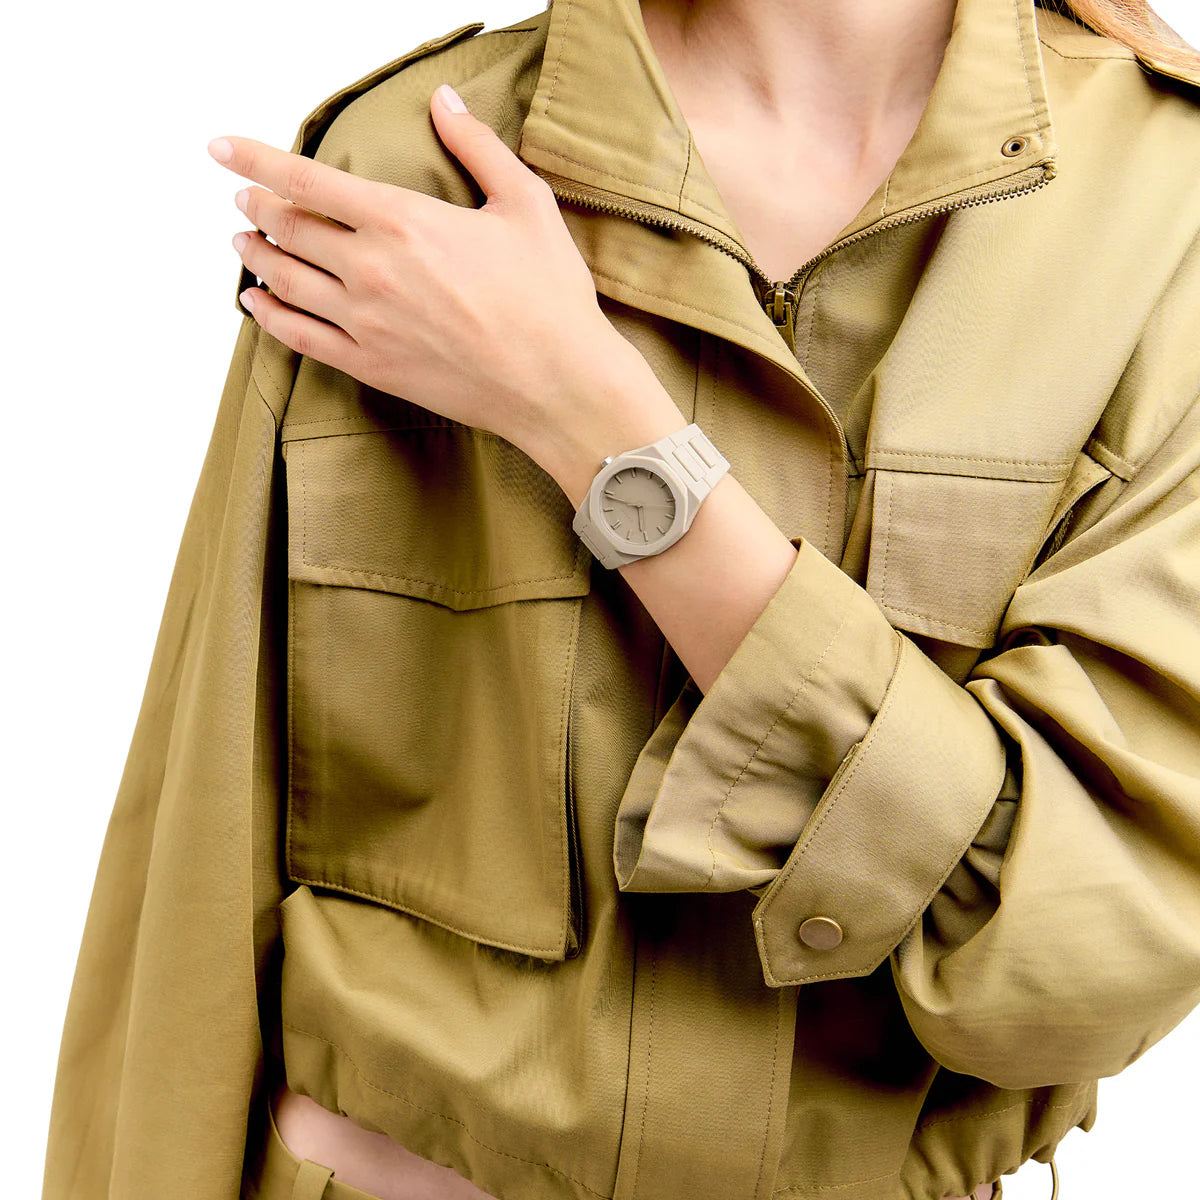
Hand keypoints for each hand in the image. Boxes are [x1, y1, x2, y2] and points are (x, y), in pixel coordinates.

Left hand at [208, 83, 615, 447]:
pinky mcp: (371, 366)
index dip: (255, 159)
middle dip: (257, 206)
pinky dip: (268, 316)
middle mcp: (371, 269)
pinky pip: (299, 337)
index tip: (222, 150)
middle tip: (243, 198)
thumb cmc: (549, 298)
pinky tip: (254, 302)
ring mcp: (365, 322)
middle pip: (288, 228)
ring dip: (254, 256)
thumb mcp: (526, 204)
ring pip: (284, 281)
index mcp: (403, 221)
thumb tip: (444, 102)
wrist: (558, 384)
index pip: (306, 181)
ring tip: (241, 242)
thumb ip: (478, 147)